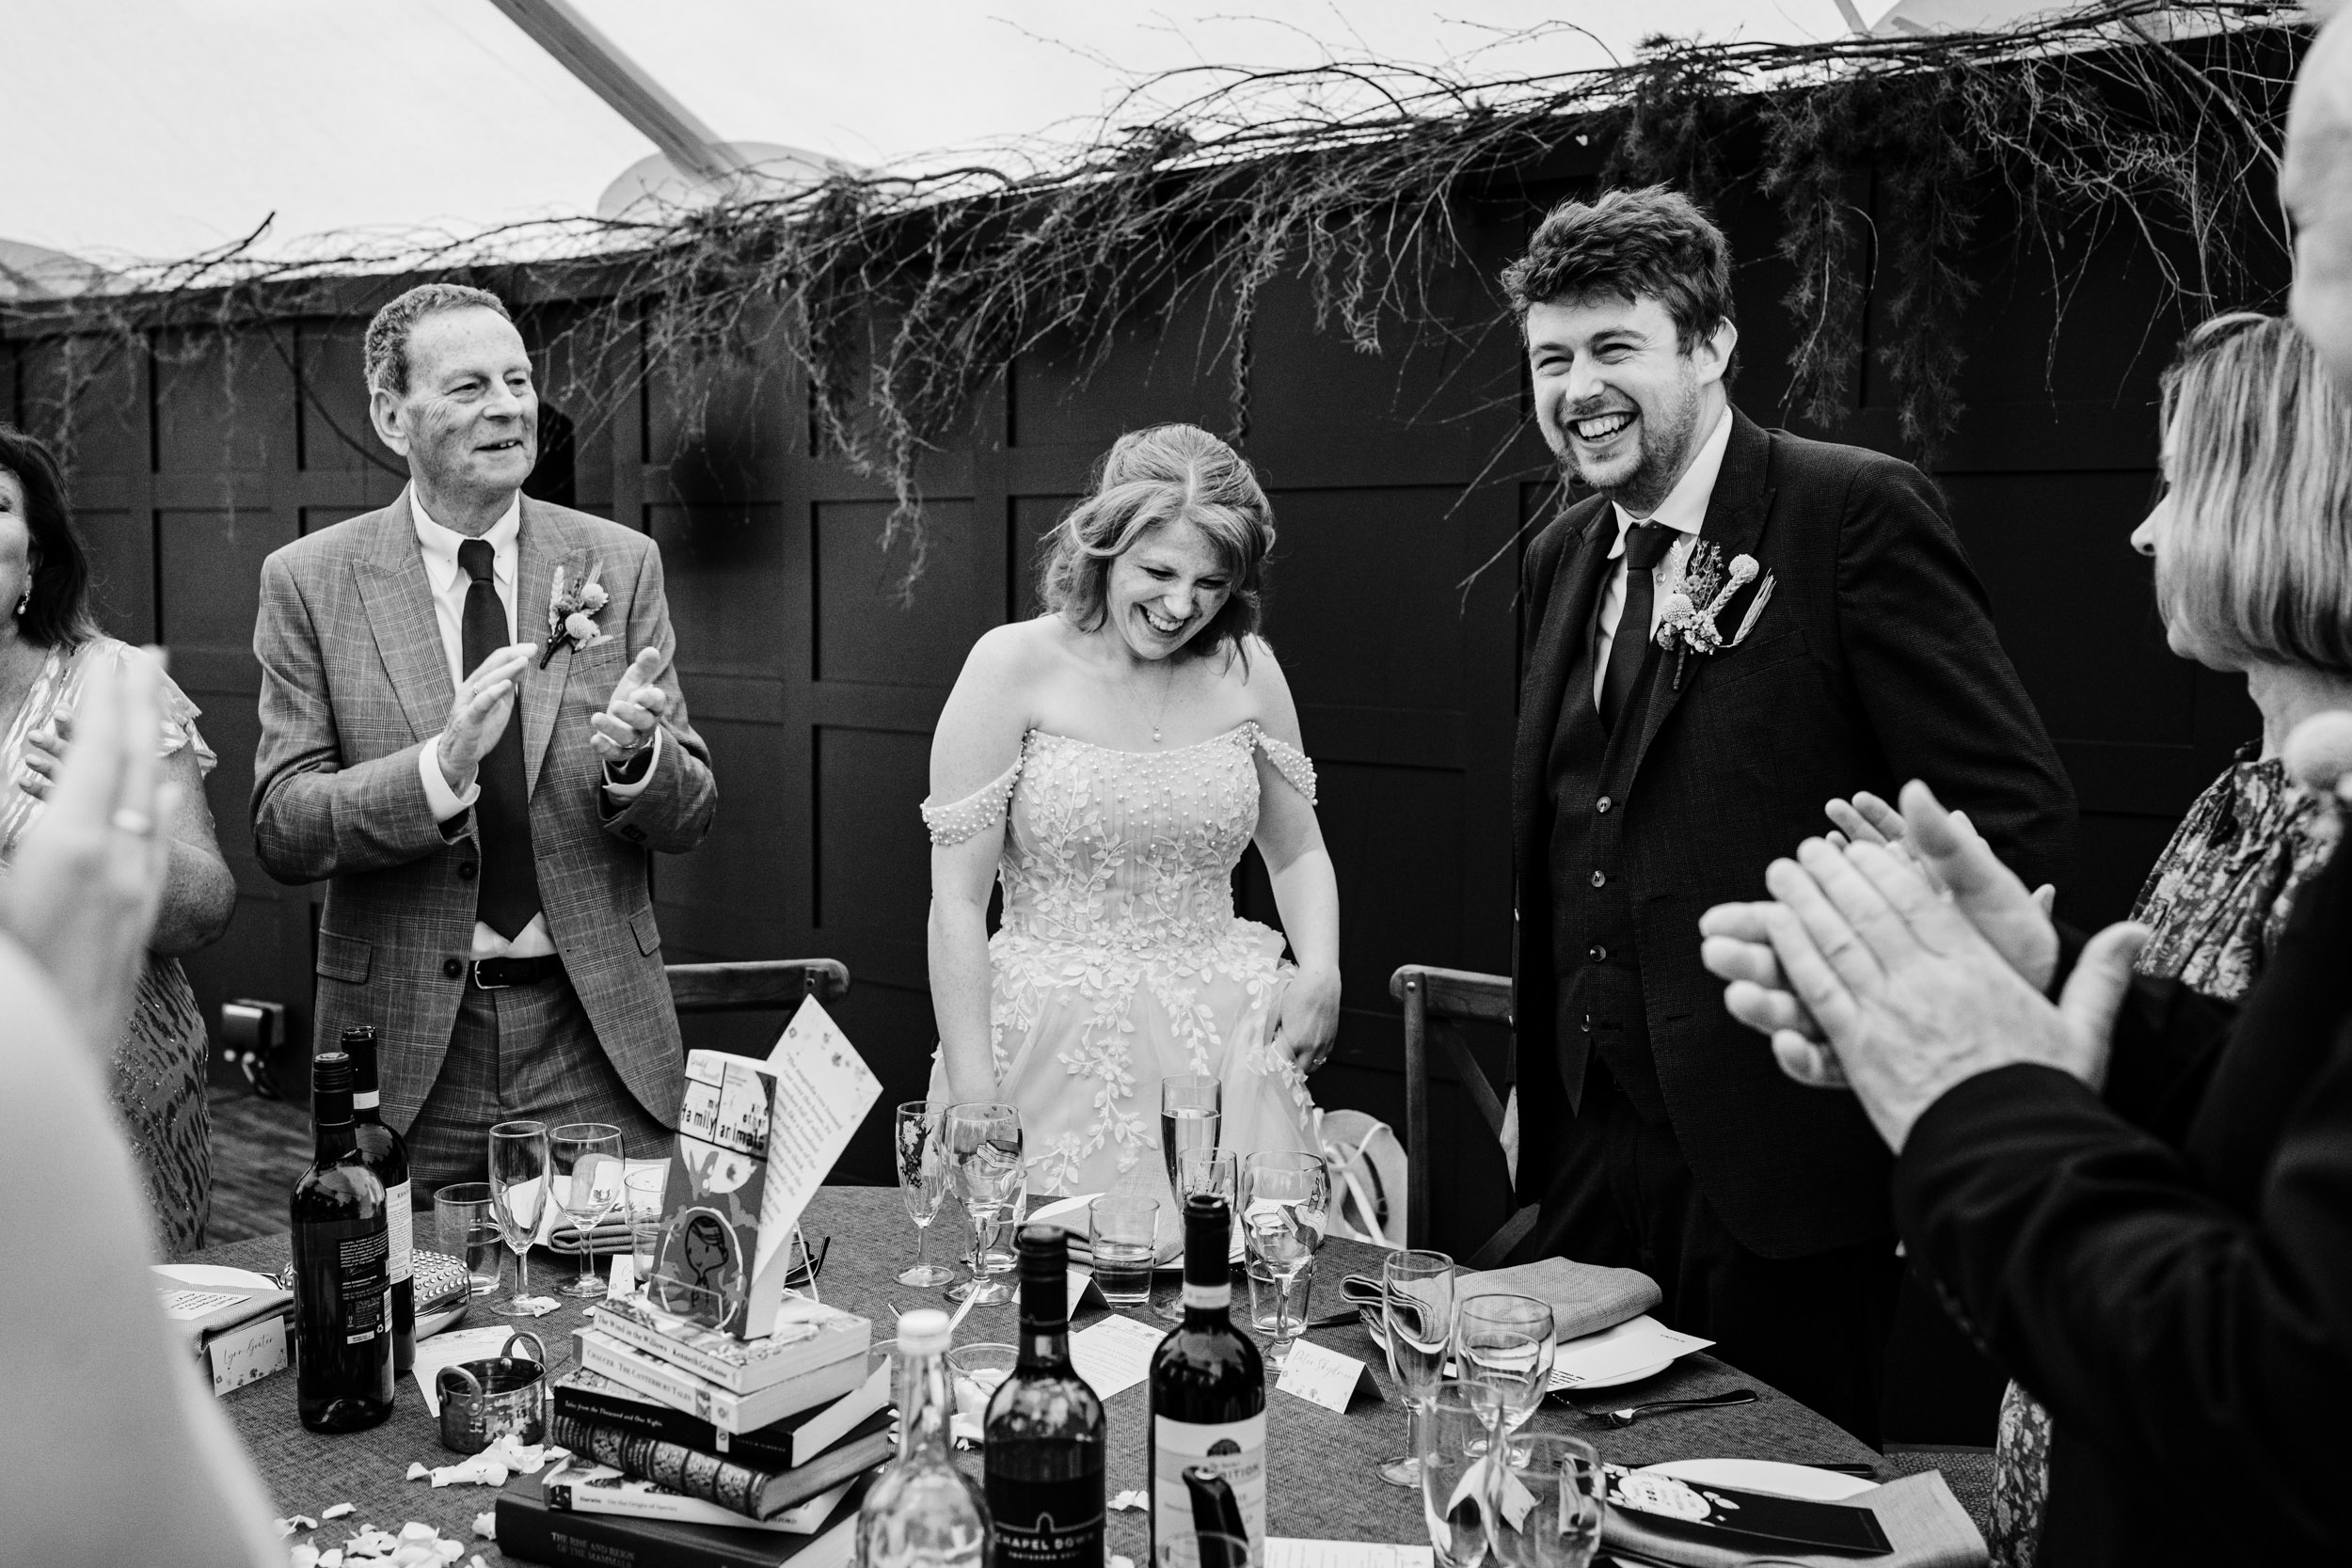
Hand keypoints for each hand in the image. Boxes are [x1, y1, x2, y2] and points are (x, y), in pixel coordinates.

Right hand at [0, 651, 176, 1056]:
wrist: (47, 1085)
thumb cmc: (16, 997)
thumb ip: (8, 825)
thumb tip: (17, 784)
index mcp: (76, 852)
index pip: (103, 752)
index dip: (108, 699)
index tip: (113, 655)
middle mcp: (120, 870)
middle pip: (141, 767)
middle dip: (143, 707)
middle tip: (149, 658)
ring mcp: (134, 900)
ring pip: (155, 805)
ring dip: (151, 749)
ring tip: (149, 711)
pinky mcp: (135, 930)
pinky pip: (154, 848)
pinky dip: (152, 803)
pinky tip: (150, 801)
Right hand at [438, 643, 534, 790]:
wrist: (458, 755)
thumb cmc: (479, 728)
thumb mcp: (499, 703)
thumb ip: (508, 685)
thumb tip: (522, 664)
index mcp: (477, 685)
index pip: (495, 662)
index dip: (513, 652)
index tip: (532, 646)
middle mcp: (470, 690)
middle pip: (490, 667)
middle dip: (511, 655)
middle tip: (531, 648)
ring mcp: (467, 704)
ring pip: (486, 681)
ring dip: (505, 670)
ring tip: (522, 661)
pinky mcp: (468, 720)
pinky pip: (480, 704)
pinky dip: (492, 693)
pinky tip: (506, 685)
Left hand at [590, 647, 667, 765]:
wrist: (626, 725)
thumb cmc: (632, 699)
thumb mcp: (636, 682)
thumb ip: (643, 667)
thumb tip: (652, 650)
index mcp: (653, 706)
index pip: (657, 703)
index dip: (650, 699)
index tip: (640, 694)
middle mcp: (646, 724)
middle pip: (644, 722)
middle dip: (631, 714)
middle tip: (617, 705)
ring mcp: (634, 739)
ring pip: (628, 738)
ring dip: (612, 729)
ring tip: (596, 717)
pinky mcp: (620, 751)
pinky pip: (616, 754)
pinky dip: (606, 749)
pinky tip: (594, 740)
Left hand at [1280, 964, 1341, 1073]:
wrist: (1320, 982)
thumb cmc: (1296, 994)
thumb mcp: (1276, 1012)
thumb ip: (1269, 1031)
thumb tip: (1263, 1044)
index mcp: (1294, 1041)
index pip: (1281, 1064)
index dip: (1273, 1062)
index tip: (1269, 1057)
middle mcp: (1311, 1047)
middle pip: (1298, 1070)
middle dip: (1289, 1067)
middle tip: (1282, 1057)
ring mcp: (1323, 1044)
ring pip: (1313, 1067)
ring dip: (1303, 1064)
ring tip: (1295, 1053)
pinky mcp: (1332, 1039)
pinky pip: (1323, 1057)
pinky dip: (1314, 1056)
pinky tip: (1307, 1046)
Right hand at [1699, 780, 2062, 1051]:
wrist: (2047, 1030)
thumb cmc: (2020, 955)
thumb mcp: (1987, 895)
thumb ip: (1948, 850)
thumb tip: (1915, 792)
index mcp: (1886, 922)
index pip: (1829, 895)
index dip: (1787, 892)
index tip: (1765, 871)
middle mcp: (1867, 967)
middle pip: (1799, 948)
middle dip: (1755, 937)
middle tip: (1713, 927)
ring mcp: (1865, 1014)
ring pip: (1801, 1004)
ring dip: (1762, 997)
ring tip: (1734, 992)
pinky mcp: (1871, 1061)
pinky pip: (1828, 1062)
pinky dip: (1803, 1058)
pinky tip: (1787, 1048)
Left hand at [1754, 834, 2146, 1151]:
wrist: (2009, 1159)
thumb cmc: (2046, 1099)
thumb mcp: (2084, 1034)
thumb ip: (2101, 977)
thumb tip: (2140, 932)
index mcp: (1977, 971)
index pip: (1921, 903)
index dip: (1884, 868)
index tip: (1858, 846)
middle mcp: (1927, 983)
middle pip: (1871, 911)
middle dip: (1834, 874)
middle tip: (1807, 849)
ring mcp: (1889, 1014)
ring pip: (1837, 940)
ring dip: (1804, 902)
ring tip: (1779, 873)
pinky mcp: (1859, 1049)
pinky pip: (1818, 988)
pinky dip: (1792, 951)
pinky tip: (1773, 925)